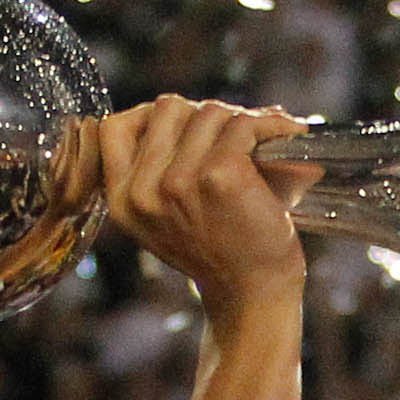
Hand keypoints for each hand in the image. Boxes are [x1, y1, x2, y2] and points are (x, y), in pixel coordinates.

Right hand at [98, 98, 314, 322]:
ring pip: (208, 111)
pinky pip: (242, 124)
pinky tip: (286, 136)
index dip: (149, 118)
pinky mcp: (218, 174)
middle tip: (234, 136)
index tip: (183, 129)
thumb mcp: (168, 217)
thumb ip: (158, 169)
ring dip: (240, 120)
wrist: (254, 293)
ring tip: (262, 142)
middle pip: (167, 109)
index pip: (113, 128)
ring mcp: (178, 182)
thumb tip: (191, 107)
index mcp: (122, 202)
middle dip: (204, 114)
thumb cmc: (222, 249)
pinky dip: (269, 125)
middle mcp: (143, 192)